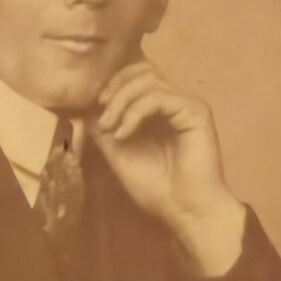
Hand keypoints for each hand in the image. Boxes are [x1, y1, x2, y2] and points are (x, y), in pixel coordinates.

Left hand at [91, 60, 245, 275]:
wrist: (185, 210)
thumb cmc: (157, 188)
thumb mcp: (119, 155)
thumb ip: (104, 130)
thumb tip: (85, 108)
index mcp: (160, 110)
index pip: (136, 76)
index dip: (112, 85)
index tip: (95, 110)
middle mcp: (175, 102)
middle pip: (143, 69)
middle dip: (115, 87)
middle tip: (102, 114)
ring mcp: (187, 104)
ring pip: (149, 79)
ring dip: (121, 101)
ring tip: (110, 127)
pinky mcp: (196, 112)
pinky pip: (159, 97)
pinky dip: (135, 112)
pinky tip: (123, 133)